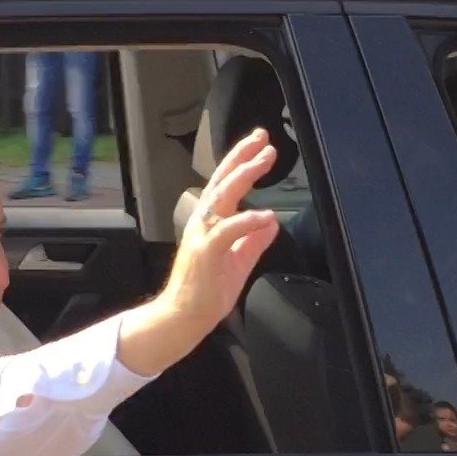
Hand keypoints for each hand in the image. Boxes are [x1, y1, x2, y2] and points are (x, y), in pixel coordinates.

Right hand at [158, 129, 281, 332]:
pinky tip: (267, 215)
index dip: (241, 161)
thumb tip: (272, 224)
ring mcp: (203, 235)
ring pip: (223, 197)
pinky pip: (228, 231)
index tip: (260, 144)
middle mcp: (204, 222)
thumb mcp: (239, 261)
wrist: (185, 316)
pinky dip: (248, 221)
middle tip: (263, 139)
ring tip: (265, 160)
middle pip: (223, 180)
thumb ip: (254, 241)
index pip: (226, 184)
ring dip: (244, 175)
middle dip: (243, 156)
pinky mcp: (206, 252)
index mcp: (210, 221)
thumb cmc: (207, 290)